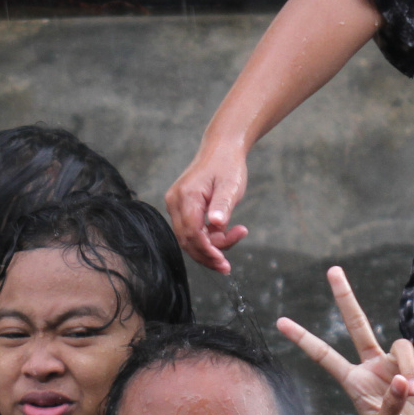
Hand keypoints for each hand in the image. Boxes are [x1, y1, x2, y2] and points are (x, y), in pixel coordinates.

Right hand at [164, 145, 250, 273]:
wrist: (221, 149)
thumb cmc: (227, 165)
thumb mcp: (230, 185)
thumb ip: (223, 205)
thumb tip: (216, 224)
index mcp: (186, 196)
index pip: (192, 233)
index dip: (207, 251)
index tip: (223, 263)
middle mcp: (175, 202)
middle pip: (188, 240)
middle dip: (208, 255)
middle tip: (228, 266)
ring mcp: (176, 205)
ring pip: (190, 238)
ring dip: (211, 246)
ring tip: (237, 234)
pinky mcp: (182, 208)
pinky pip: (192, 230)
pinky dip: (209, 237)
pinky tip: (228, 232)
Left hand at [277, 265, 413, 414]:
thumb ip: (390, 407)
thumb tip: (402, 381)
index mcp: (354, 382)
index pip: (325, 356)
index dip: (303, 339)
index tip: (280, 322)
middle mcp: (373, 367)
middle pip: (357, 324)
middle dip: (346, 297)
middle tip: (333, 270)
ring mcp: (397, 365)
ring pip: (400, 345)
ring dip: (409, 366)